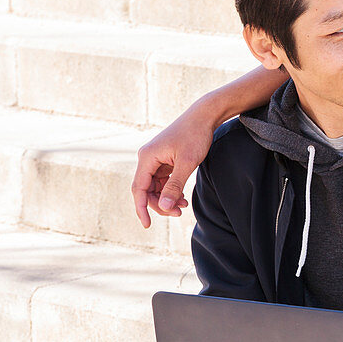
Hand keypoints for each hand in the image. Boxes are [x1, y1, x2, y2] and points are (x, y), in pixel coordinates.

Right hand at [131, 105, 215, 227]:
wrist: (204, 116)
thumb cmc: (195, 136)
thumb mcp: (187, 163)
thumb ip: (174, 186)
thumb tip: (163, 206)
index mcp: (147, 157)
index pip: (138, 188)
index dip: (141, 208)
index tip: (147, 225)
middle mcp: (147, 158)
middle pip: (147, 190)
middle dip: (160, 204)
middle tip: (178, 213)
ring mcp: (156, 159)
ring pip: (155, 187)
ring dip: (167, 199)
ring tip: (184, 206)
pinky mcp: (165, 160)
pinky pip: (163, 181)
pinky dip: (171, 191)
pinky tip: (183, 198)